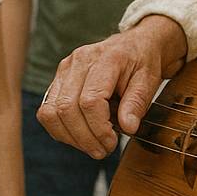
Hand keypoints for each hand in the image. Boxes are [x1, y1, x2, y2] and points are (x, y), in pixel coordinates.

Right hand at [38, 16, 185, 158]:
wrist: (135, 45)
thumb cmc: (142, 62)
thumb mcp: (149, 80)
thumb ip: (137, 103)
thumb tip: (128, 127)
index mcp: (105, 58)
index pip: (90, 100)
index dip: (98, 129)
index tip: (112, 142)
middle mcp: (78, 61)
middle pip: (66, 108)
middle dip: (84, 138)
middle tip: (103, 151)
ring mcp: (64, 70)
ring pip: (51, 112)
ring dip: (70, 137)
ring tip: (92, 146)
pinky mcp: (58, 80)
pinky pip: (47, 111)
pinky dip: (61, 130)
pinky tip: (80, 136)